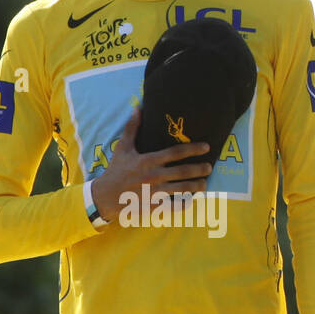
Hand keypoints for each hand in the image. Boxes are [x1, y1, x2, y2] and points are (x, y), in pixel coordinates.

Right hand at [90, 108, 213, 221]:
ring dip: (196, 186)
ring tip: (204, 184)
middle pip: (182, 172)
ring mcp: (154, 192)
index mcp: (148, 161)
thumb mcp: (123, 148)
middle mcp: (153, 176)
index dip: (192, 149)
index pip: (175, 153)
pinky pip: (172, 206)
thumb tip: (138, 107)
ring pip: (181, 189)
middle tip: (210, 167)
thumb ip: (132, 128)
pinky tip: (191, 201)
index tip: (206, 147)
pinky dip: (183, 204)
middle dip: (199, 169)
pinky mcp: (153, 206)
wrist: (105, 196)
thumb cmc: (116, 170)